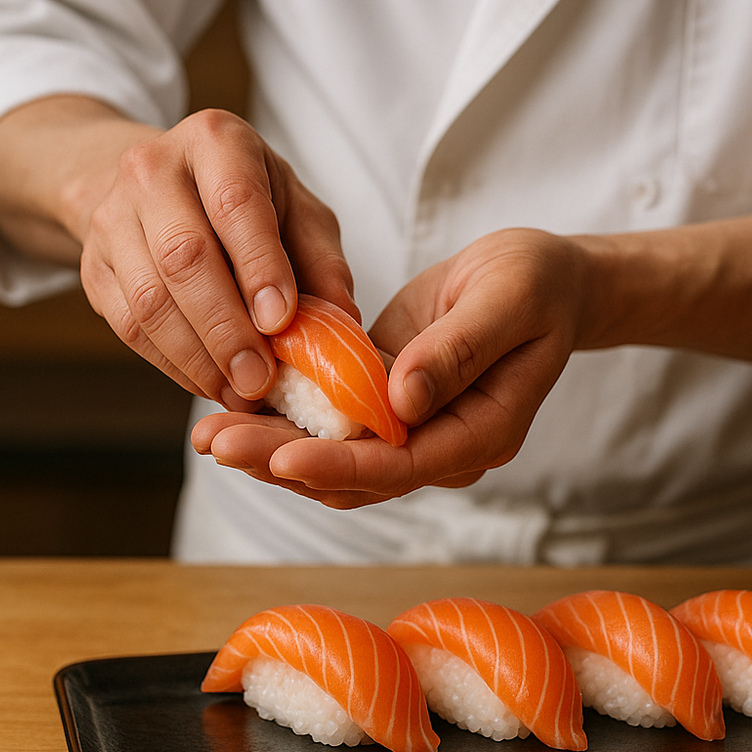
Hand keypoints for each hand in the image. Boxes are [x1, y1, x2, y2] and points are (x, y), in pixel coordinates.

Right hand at [78, 109, 353, 409]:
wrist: (159, 186)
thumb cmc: (243, 201)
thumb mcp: (295, 210)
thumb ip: (321, 261)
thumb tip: (344, 323)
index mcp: (215, 142)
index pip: (236, 203)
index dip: (259, 266)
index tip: (281, 322)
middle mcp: (153, 169)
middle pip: (184, 256)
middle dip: (226, 328)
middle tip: (260, 378)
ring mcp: (113, 217)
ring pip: (150, 300)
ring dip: (198, 358)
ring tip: (240, 391)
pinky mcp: (92, 265)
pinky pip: (128, 326)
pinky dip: (172, 365)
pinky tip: (210, 382)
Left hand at [192, 228, 592, 506]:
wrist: (543, 279)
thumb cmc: (538, 283)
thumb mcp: (509, 300)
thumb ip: (460, 350)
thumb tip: (401, 401)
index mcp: (480, 434)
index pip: (402, 466)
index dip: (340, 465)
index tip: (282, 458)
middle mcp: (440, 444)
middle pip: (354, 473)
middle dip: (281, 462)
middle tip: (215, 442)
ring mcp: (411, 427)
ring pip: (333, 454)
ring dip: (271, 447)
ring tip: (208, 433)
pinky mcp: (385, 399)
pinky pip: (331, 418)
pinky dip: (285, 414)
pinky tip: (236, 398)